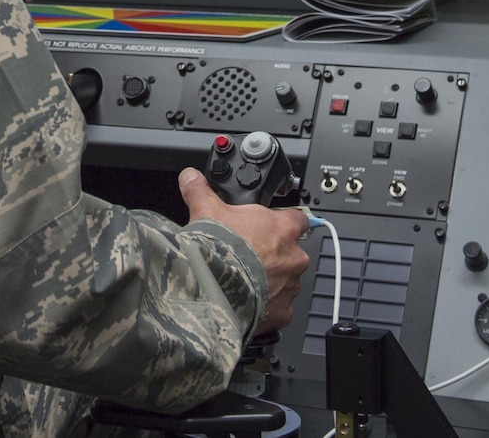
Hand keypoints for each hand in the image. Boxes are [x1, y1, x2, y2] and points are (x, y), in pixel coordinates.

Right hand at [178, 168, 311, 336]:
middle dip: (272, 254)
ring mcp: (290, 286)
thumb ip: (200, 190)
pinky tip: (246, 300)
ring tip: (244, 279)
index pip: (297, 218)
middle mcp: (293, 257)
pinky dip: (266, 305)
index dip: (283, 221)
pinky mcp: (283, 312)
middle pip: (290, 252)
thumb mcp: (205, 210)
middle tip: (248, 255)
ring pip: (286, 280)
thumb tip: (190, 176)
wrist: (212, 290)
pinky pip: (279, 307)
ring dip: (270, 280)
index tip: (271, 225)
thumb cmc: (216, 250)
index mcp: (282, 228)